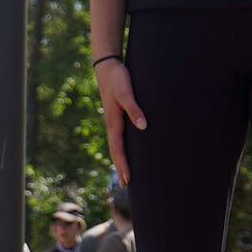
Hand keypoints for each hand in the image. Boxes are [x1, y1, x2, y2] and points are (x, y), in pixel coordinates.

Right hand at [96, 59, 147, 185]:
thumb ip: (134, 108)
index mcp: (114, 122)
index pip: (118, 149)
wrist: (108, 66)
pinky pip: (119, 136)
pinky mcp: (116, 115)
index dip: (123, 165)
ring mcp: (113, 120)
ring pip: (116, 144)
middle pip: (115, 151)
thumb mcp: (126, 92)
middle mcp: (112, 124)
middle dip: (120, 167)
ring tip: (125, 172)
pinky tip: (127, 148)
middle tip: (126, 185)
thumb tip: (143, 126)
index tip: (128, 181)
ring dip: (120, 159)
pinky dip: (121, 147)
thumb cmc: (118, 79)